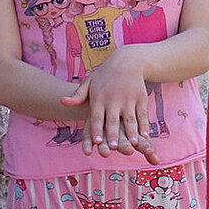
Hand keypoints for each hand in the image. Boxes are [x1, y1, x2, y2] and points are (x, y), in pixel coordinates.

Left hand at [61, 46, 157, 163]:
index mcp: (99, 98)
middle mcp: (114, 99)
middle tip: (115, 148)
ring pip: (130, 119)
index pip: (96, 117)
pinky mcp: (141, 98)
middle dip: (114, 135)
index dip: (97, 130)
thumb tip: (62, 102)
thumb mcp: (89, 82)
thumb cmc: (105, 75)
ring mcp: (129, 99)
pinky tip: (146, 135)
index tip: (97, 142)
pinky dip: (144, 125)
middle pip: (113, 121)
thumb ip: (77, 95)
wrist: (127, 60)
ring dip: (132, 132)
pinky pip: (142, 114)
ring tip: (134, 144)